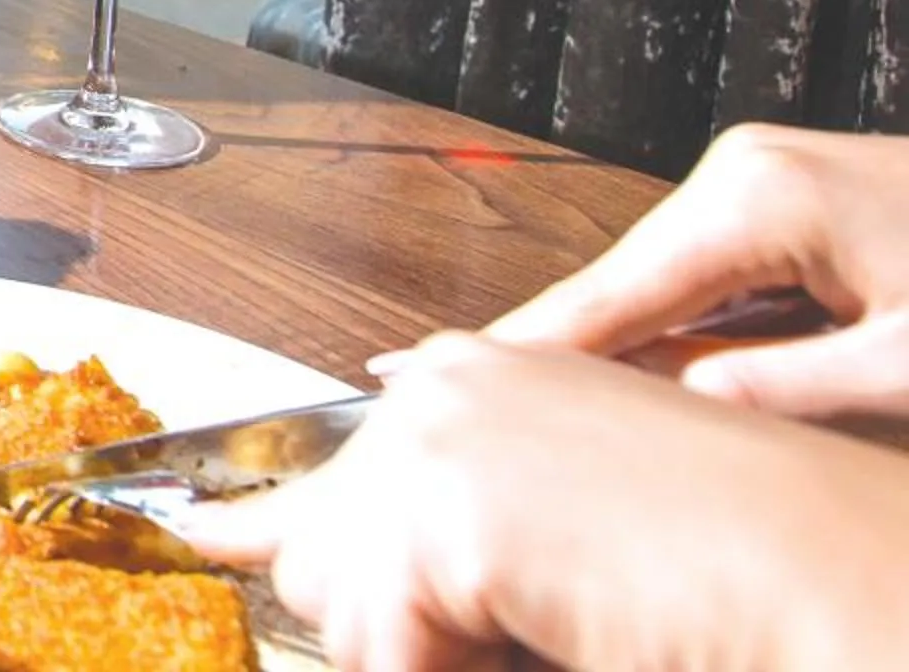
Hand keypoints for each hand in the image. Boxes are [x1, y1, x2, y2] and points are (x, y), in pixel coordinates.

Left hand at [182, 334, 908, 671]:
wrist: (841, 581)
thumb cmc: (728, 581)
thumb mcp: (548, 554)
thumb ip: (439, 547)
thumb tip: (293, 558)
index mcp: (474, 385)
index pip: (317, 465)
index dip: (260, 519)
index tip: (189, 526)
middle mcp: (442, 389)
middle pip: (315, 547)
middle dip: (393, 624)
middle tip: (525, 626)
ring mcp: (439, 435)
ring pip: (338, 606)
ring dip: (427, 654)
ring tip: (557, 632)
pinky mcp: (450, 507)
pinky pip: (380, 647)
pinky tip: (550, 642)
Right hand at [486, 124, 908, 420]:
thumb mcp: (906, 364)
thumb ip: (785, 388)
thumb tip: (672, 407)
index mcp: (761, 202)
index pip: (612, 293)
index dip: (526, 345)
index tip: (434, 370)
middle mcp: (740, 170)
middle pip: (623, 278)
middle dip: (567, 346)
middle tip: (496, 412)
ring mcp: (755, 173)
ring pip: (659, 273)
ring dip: (626, 337)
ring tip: (564, 403)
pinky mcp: (776, 190)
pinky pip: (700, 262)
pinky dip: (676, 316)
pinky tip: (659, 365)